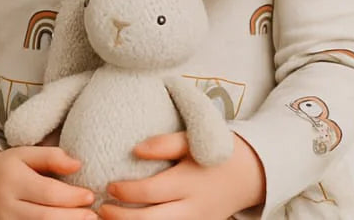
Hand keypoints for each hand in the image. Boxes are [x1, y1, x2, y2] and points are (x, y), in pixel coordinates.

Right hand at [0, 146, 97, 219]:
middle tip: (93, 215)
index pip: (48, 192)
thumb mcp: (24, 154)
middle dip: (73, 217)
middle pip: (45, 216)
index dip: (72, 196)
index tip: (90, 195)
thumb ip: (51, 156)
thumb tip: (78, 165)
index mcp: (11, 180)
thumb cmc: (5, 167)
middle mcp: (5, 205)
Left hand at [97, 132, 264, 218]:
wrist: (252, 175)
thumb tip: (135, 150)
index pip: (151, 193)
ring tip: (109, 219)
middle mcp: (193, 208)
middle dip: (121, 219)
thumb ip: (165, 143)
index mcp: (190, 182)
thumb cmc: (217, 153)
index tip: (109, 185)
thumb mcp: (194, 140)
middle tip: (101, 209)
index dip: (126, 192)